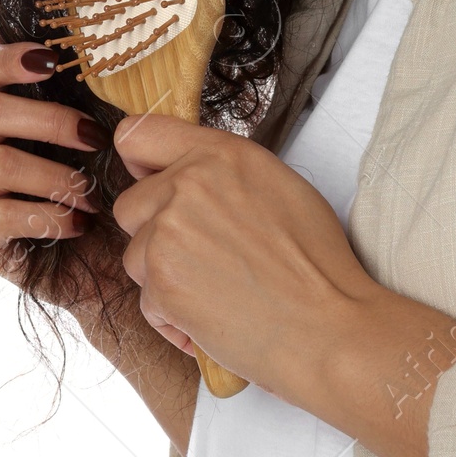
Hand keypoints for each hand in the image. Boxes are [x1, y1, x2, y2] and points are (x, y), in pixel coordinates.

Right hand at [0, 42, 111, 308]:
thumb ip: (90, 103)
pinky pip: (1, 215)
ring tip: (92, 197)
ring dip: (56, 177)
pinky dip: (49, 217)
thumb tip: (119, 66)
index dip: (6, 58)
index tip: (51, 60)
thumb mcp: (98, 141)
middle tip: (95, 138)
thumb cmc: (100, 190)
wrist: (99, 266)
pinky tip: (77, 225)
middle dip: (49, 120)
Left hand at [109, 114, 371, 392]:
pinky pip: (145, 300)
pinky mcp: (160, 282)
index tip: (153, 182)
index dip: (141, 164)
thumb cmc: (315, 262)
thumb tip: (189, 175)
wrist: (325, 322)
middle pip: (130, 204)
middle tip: (200, 254)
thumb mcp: (278, 184)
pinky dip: (172, 316)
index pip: (139, 133)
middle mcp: (189, 184)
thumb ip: (223, 172)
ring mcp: (168, 232)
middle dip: (154, 232)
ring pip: (135, 255)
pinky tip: (212, 317)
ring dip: (163, 276)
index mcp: (221, 154)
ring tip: (214, 289)